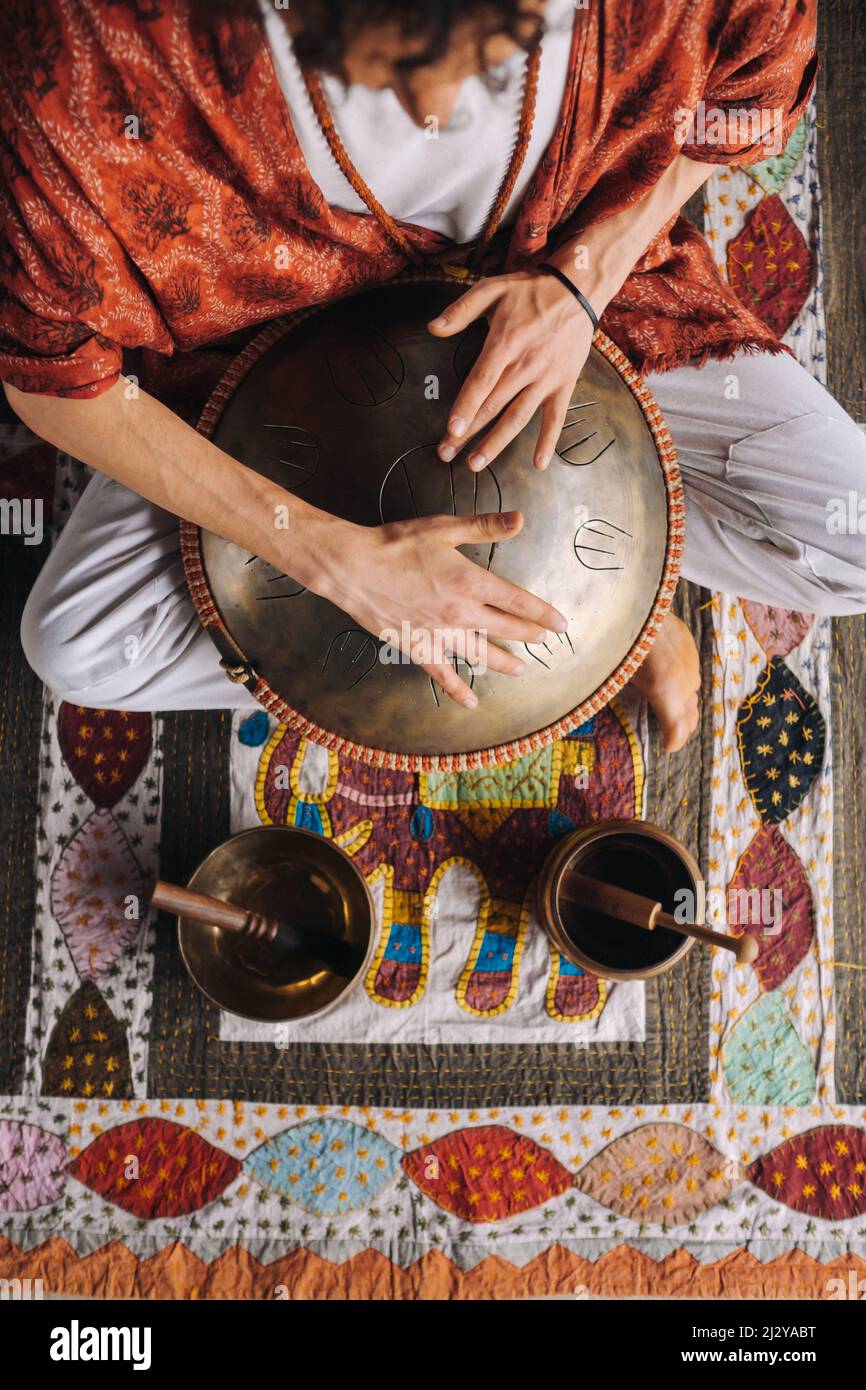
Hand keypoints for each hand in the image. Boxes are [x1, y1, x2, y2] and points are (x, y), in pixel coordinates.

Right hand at [304, 510, 567, 706]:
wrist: (353, 567)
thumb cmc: (396, 544)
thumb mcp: (443, 528)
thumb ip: (484, 527)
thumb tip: (520, 520)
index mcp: (470, 581)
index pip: (518, 601)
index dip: (542, 614)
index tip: (560, 624)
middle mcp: (460, 612)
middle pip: (505, 628)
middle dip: (529, 635)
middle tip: (544, 641)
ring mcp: (440, 634)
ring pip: (481, 654)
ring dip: (504, 662)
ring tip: (520, 668)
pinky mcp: (418, 647)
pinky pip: (443, 674)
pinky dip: (458, 690)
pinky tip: (471, 702)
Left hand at [428, 269, 595, 472]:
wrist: (578, 289)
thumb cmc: (531, 290)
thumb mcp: (492, 288)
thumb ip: (461, 309)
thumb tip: (432, 328)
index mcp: (505, 343)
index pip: (481, 382)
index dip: (465, 407)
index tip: (452, 430)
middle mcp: (525, 365)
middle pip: (492, 406)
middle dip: (467, 433)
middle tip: (445, 453)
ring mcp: (546, 378)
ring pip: (518, 417)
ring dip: (496, 443)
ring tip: (475, 464)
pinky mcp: (564, 384)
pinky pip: (556, 418)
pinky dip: (548, 441)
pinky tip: (539, 464)